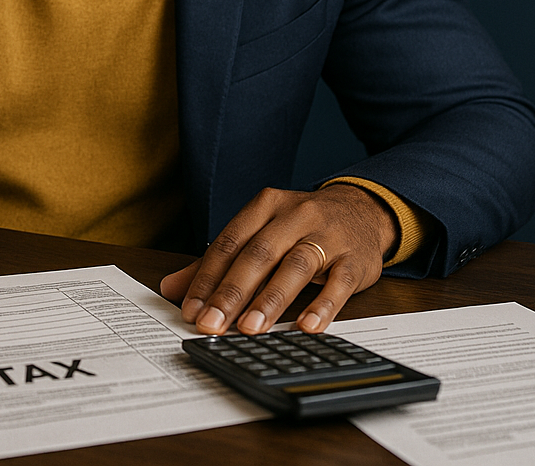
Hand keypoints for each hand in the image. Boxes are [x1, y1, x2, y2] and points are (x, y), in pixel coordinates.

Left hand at [159, 184, 395, 334]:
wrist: (363, 211)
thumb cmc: (302, 228)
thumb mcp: (261, 234)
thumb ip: (218, 262)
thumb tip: (171, 288)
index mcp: (265, 206)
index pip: (229, 243)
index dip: (207, 277)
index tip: (191, 309)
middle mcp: (295, 215)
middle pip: (258, 254)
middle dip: (232, 292)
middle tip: (212, 324)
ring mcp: (328, 235)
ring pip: (295, 266)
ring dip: (271, 299)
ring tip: (250, 328)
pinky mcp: (355, 258)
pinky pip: (339, 283)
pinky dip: (323, 305)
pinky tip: (307, 327)